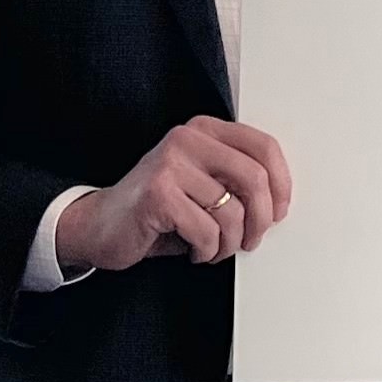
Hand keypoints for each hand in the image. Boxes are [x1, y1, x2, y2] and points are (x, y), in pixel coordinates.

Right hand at [56, 117, 292, 272]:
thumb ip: (234, 179)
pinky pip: (206, 231)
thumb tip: (278, 203)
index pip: (263, 147)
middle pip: (254, 178)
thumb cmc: (158, 209)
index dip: (281, 184)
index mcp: (204, 130)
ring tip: (215, 249)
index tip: (280, 211)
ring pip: (231, 211)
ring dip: (229, 243)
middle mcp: (187, 138)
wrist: (100, 226)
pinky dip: (207, 251)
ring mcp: (170, 164)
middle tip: (250, 240)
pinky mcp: (158, 194)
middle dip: (260, 220)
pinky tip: (195, 251)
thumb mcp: (202, 183)